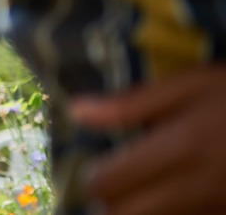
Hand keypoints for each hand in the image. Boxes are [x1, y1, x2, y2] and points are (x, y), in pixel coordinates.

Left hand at [70, 64, 225, 214]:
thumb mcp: (191, 86)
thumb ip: (132, 105)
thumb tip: (77, 111)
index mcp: (178, 149)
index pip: (108, 183)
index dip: (95, 177)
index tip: (101, 165)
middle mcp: (194, 187)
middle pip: (125, 214)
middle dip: (113, 203)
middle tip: (119, 183)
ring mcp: (214, 207)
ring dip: (142, 210)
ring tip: (145, 189)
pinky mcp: (225, 213)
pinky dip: (173, 212)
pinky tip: (174, 195)